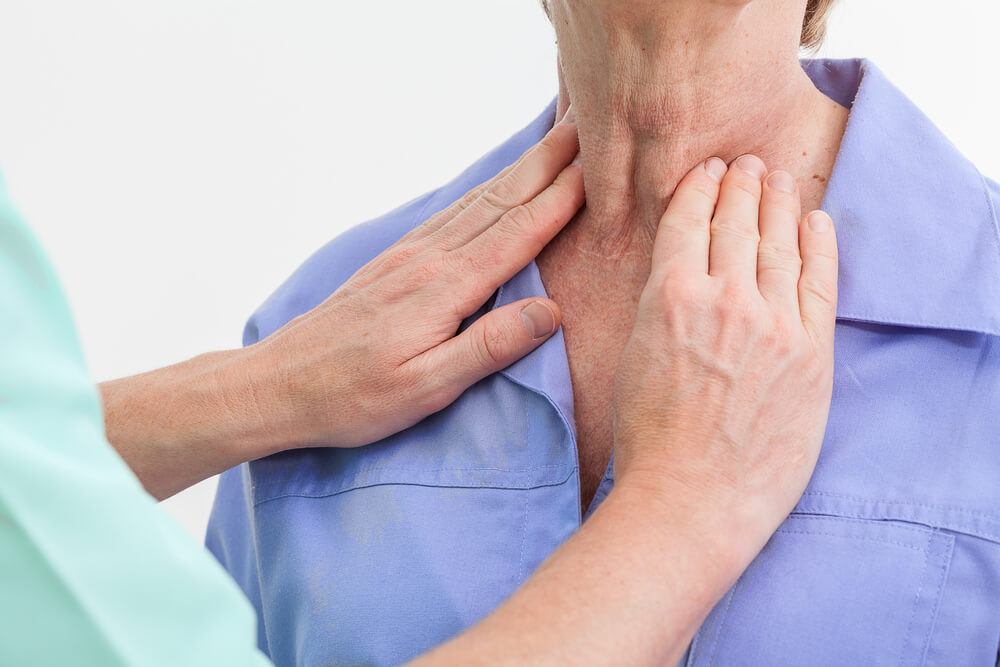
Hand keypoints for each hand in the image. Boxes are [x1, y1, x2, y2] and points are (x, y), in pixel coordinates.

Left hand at [247, 112, 583, 448]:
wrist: (279, 384)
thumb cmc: (351, 397)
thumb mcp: (425, 388)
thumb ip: (487, 348)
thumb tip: (550, 312)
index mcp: (443, 289)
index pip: (518, 233)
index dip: (562, 198)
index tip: (599, 165)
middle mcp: (428, 259)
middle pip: (501, 200)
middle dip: (548, 162)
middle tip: (586, 125)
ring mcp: (408, 255)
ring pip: (477, 200)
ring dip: (520, 168)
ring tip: (553, 141)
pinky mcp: (395, 262)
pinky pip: (451, 213)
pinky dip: (484, 190)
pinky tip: (495, 184)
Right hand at [612, 155, 838, 569]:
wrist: (690, 498)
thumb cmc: (648, 438)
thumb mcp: (632, 356)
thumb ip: (658, 306)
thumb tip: (678, 275)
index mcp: (669, 295)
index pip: (689, 220)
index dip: (699, 187)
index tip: (707, 170)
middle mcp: (724, 297)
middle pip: (738, 221)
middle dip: (742, 183)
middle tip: (747, 163)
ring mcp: (774, 323)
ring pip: (780, 242)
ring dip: (779, 203)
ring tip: (779, 179)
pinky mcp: (811, 352)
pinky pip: (820, 281)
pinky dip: (819, 244)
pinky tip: (816, 221)